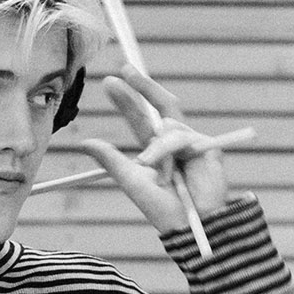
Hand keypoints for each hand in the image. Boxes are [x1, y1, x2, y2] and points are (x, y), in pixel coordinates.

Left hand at [75, 66, 228, 237]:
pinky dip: (169, 150)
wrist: (190, 225)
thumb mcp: (132, 180)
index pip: (141, 117)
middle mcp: (174, 143)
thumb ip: (110, 159)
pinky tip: (169, 169)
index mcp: (156, 150)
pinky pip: (181, 136)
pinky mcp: (208, 147)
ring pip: (168, 125)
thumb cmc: (162, 209)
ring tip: (153, 169)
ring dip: (156, 147)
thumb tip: (85, 142)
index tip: (110, 81)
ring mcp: (192, 144)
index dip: (128, 99)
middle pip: (161, 105)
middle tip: (125, 68)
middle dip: (143, 85)